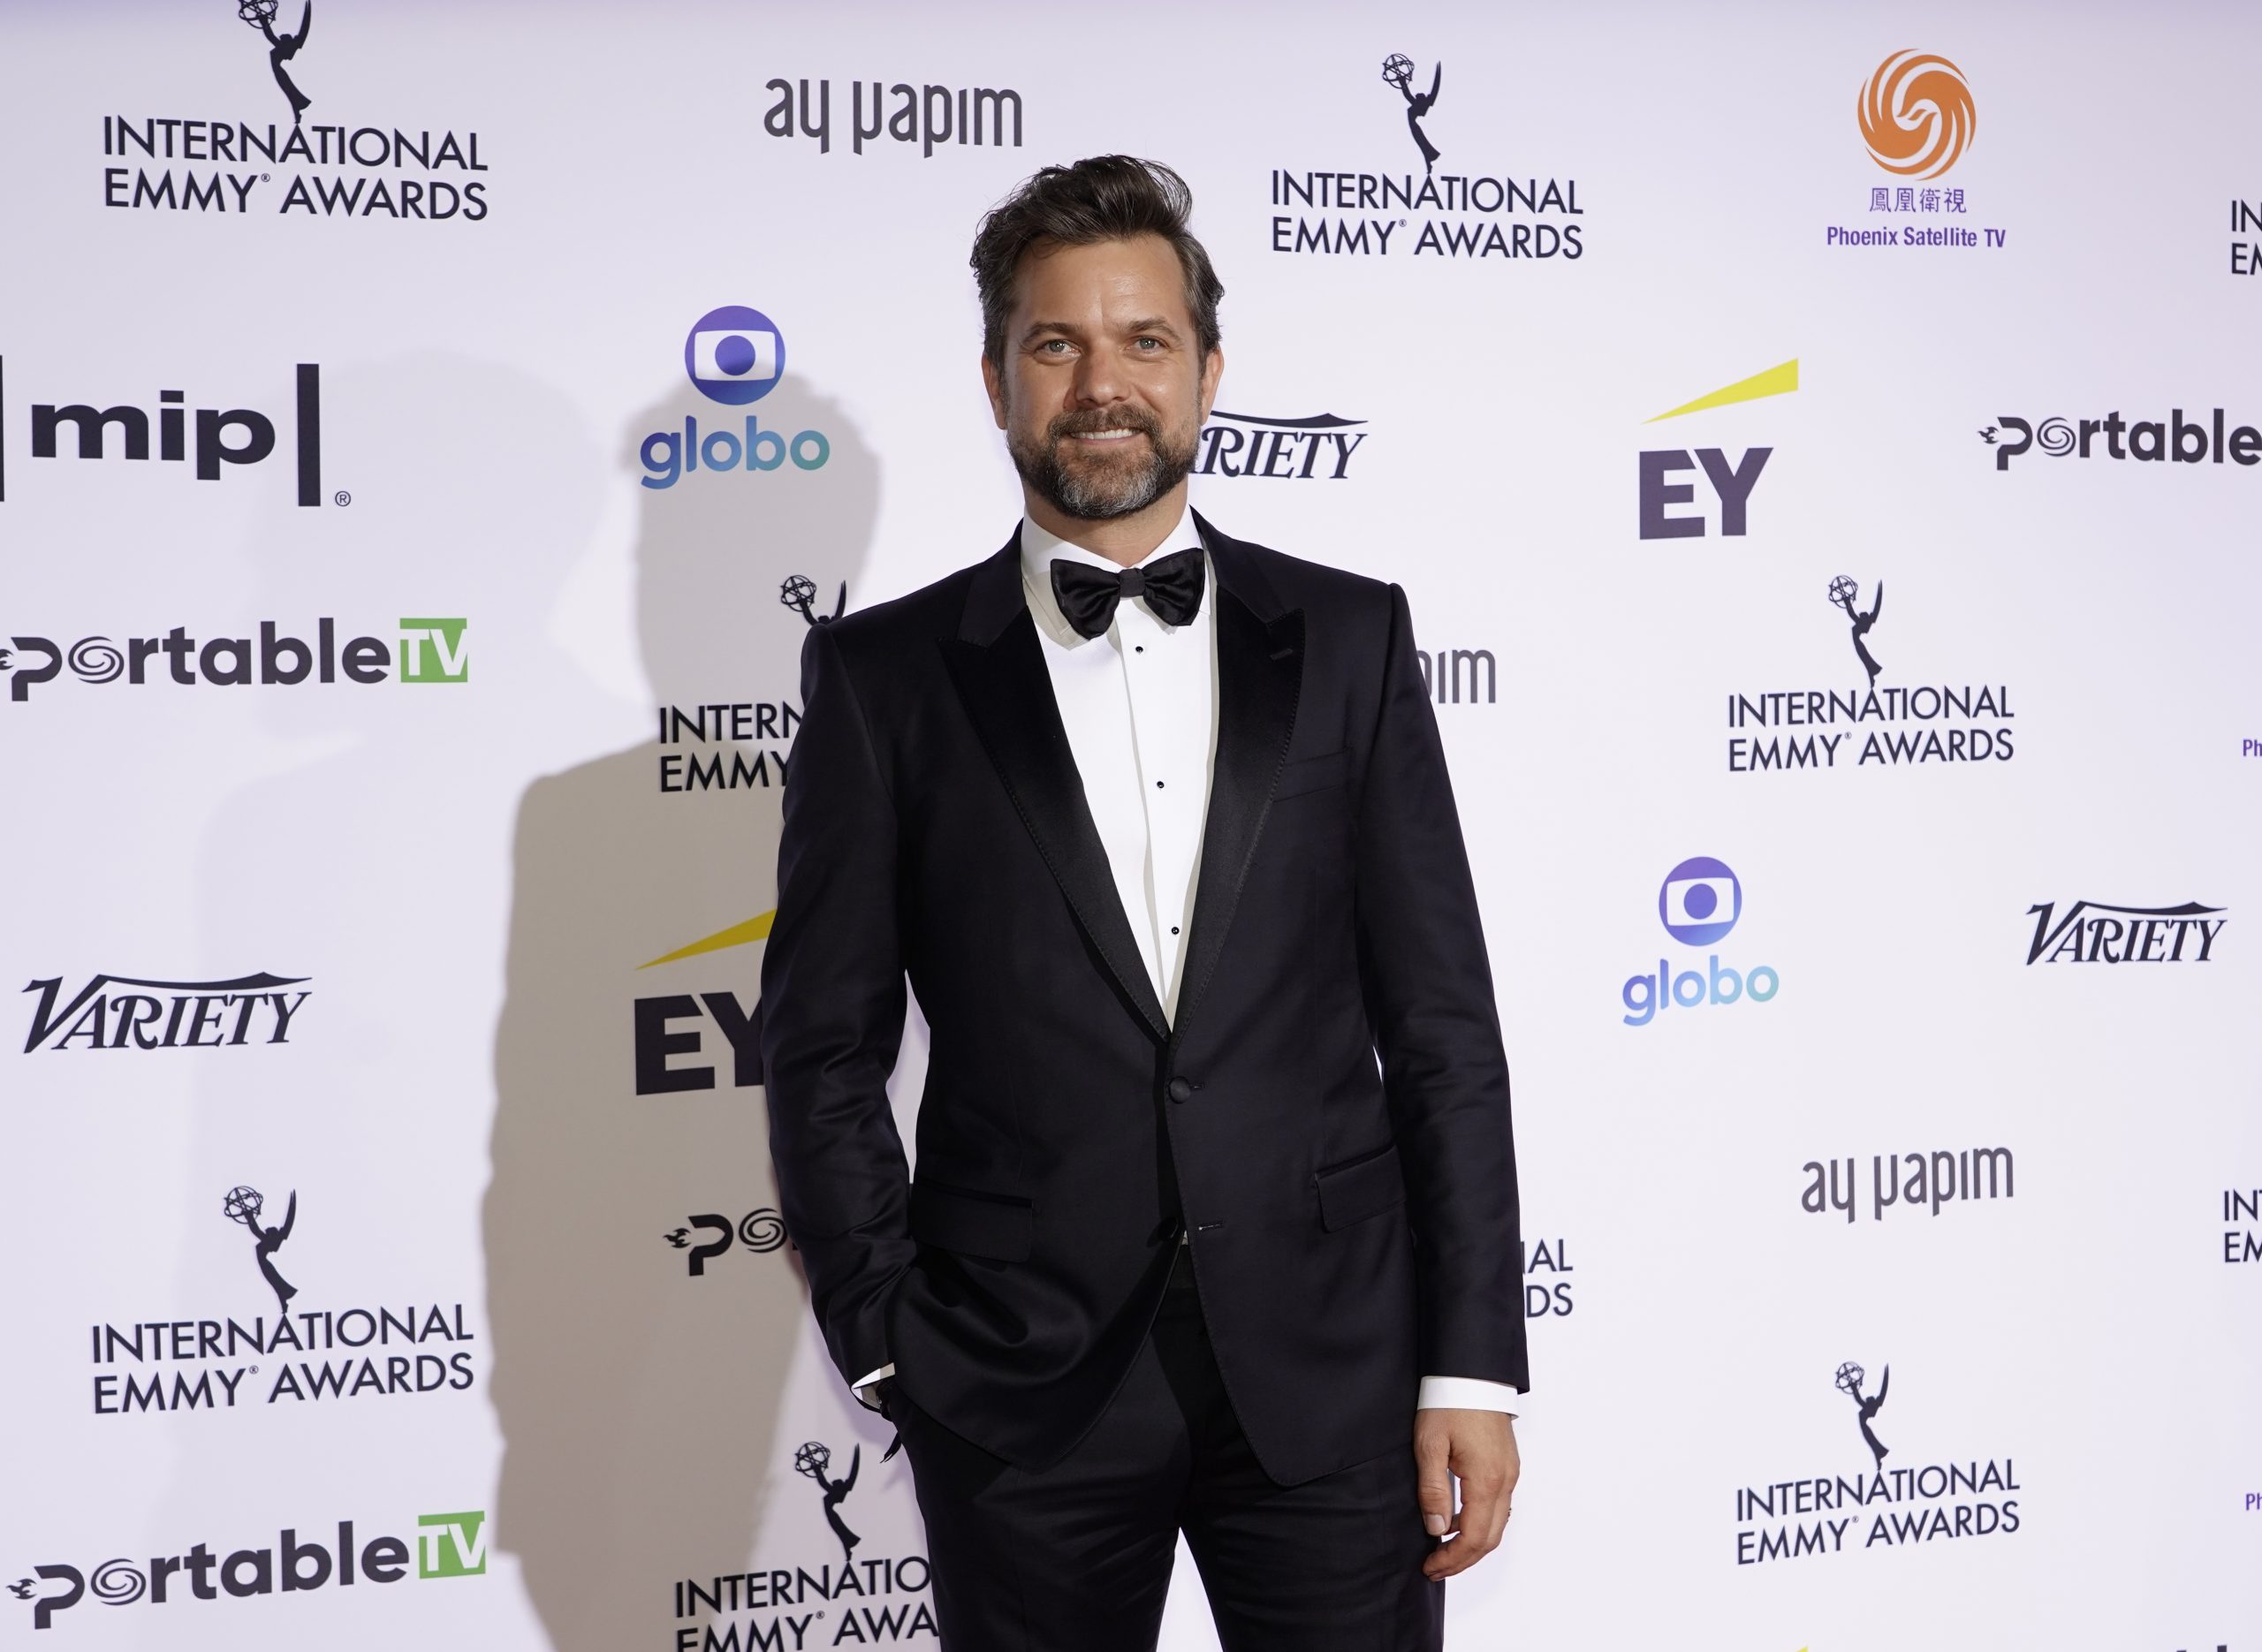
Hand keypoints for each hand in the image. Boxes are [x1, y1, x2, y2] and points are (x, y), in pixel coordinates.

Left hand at [1414, 1408, 1517, 1579]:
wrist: (1471, 1371)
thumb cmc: (1449, 1401)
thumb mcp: (1429, 1445)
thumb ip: (1433, 1490)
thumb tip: (1436, 1529)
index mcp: (1487, 1480)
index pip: (1475, 1538)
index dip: (1453, 1559)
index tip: (1430, 1567)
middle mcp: (1506, 1481)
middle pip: (1491, 1538)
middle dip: (1463, 1559)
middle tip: (1435, 1567)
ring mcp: (1510, 1473)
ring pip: (1497, 1524)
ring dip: (1473, 1543)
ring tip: (1442, 1549)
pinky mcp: (1507, 1465)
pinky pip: (1499, 1506)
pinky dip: (1480, 1523)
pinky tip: (1456, 1520)